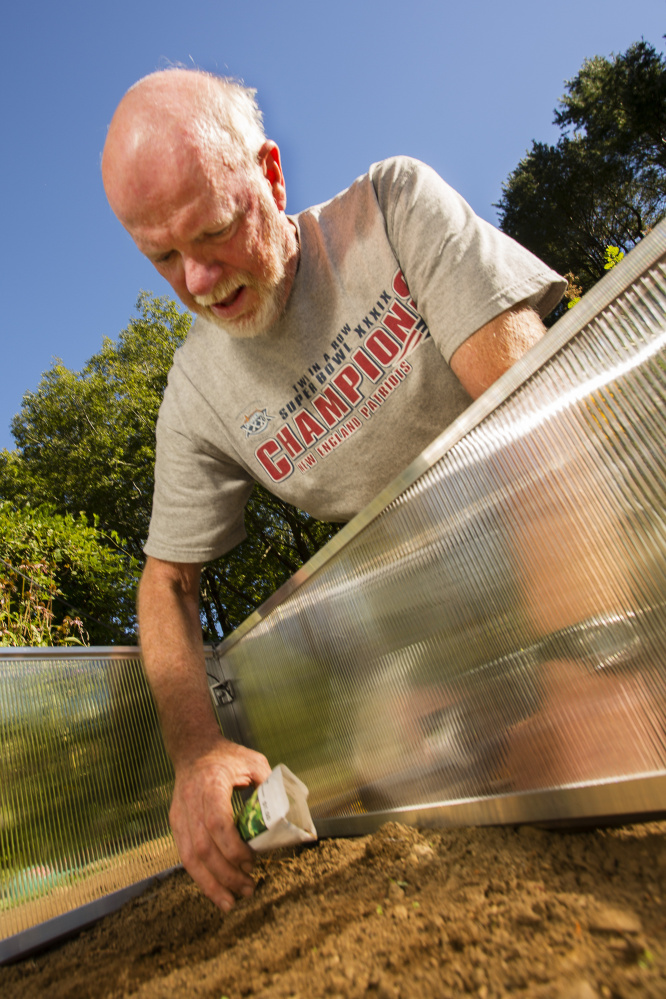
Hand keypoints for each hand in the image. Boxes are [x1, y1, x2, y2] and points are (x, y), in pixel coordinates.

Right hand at [169, 738, 271, 909]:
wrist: (193, 749)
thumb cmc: (226, 756)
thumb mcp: (253, 762)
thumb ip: (269, 786)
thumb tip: (290, 815)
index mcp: (212, 783)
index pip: (217, 822)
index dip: (233, 848)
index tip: (252, 860)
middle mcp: (191, 801)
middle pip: (204, 847)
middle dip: (226, 874)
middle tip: (249, 888)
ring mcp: (180, 814)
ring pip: (190, 858)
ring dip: (211, 884)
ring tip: (231, 902)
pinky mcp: (176, 824)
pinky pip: (185, 856)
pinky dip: (200, 877)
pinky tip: (215, 890)